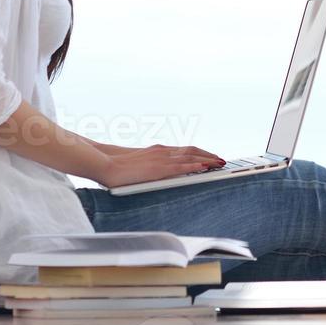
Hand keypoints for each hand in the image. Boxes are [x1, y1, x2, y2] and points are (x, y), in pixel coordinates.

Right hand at [94, 144, 226, 187]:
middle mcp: (162, 151)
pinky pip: (181, 167)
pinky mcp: (158, 168)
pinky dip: (196, 167)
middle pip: (191, 151)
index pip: (184, 150)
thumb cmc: (117, 166)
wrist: (105, 164)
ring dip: (207, 159)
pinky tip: (205, 168)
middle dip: (208, 155)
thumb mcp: (139, 165)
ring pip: (190, 156)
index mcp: (158, 150)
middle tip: (221, 160)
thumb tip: (158, 175)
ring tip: (220, 163)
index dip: (199, 153)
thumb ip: (151, 167)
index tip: (210, 157)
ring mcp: (161, 159)